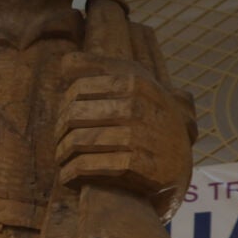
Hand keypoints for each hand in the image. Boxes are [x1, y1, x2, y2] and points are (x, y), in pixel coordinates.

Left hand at [56, 51, 195, 217]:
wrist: (178, 162)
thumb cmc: (148, 117)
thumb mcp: (132, 84)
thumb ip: (98, 68)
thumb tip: (64, 63)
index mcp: (136, 83)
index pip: (78, 89)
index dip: (65, 104)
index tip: (65, 116)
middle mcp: (139, 108)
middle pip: (73, 116)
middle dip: (60, 131)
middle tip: (59, 141)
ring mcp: (141, 138)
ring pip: (78, 142)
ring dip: (62, 154)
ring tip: (62, 159)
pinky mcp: (139, 169)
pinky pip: (89, 167)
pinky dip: (72, 173)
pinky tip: (69, 175)